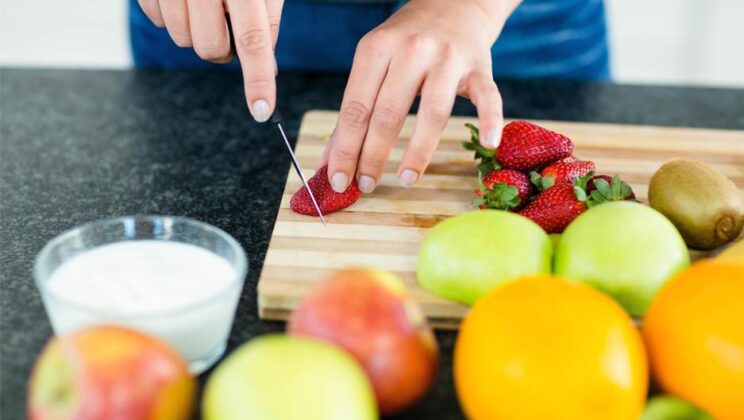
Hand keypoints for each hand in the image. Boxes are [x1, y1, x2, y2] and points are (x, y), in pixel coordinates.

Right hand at [137, 0, 282, 120]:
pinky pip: (159, 22)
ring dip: (197, 30)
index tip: (261, 110)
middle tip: (229, 28)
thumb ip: (267, 16)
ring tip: (205, 2)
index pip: (253, 40)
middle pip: (210, 49)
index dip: (257, 80)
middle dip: (223, 49)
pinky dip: (173, 15)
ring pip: (183, 39)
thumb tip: (266, 64)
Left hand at [322, 0, 518, 192]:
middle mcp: (412, 50)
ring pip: (433, 111)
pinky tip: (488, 144)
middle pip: (389, 113)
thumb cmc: (406, 42)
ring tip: (405, 180)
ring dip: (418, 151)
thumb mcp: (373, 63)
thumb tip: (332, 160)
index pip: (356, 107)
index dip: (346, 148)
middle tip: (366, 186)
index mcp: (377, 48)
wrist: (454, 3)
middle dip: (373, 155)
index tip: (339, 179)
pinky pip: (488, 97)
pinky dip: (490, 120)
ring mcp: (448, 58)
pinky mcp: (480, 66)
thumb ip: (354, 110)